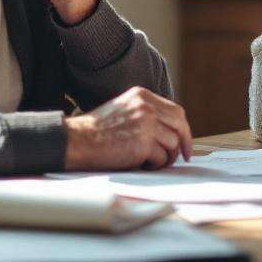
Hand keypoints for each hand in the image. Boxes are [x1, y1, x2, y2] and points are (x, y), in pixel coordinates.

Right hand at [63, 87, 193, 170]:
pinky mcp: (143, 143)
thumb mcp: (124, 110)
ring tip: (149, 161)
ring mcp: (146, 124)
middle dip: (184, 143)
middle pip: (180, 125)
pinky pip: (161, 158)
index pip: (176, 111)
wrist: (77, 140)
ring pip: (172, 144)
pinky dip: (154, 165)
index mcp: (142, 96)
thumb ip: (146, 114)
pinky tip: (140, 164)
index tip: (184, 142)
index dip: (183, 128)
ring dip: (165, 157)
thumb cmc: (97, 131)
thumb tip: (171, 131)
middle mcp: (146, 107)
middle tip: (182, 157)